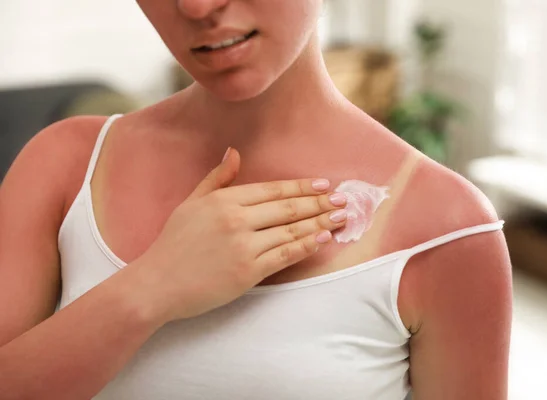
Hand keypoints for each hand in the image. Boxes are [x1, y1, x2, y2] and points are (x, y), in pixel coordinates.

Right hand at [130, 148, 347, 323]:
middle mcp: (237, 219)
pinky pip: (285, 256)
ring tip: (340, 218)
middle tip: (343, 200)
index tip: (323, 185)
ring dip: (320, 223)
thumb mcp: (191, 203)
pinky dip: (306, 246)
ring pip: (292, 231)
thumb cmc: (172, 244)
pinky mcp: (249, 272)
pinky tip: (322, 240)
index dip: (302, 187)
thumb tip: (235, 153)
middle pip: (288, 208)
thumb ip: (216, 179)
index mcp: (224, 200)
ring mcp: (244, 246)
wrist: (157, 284)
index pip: (273, 190)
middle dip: (320, 203)